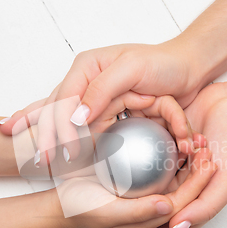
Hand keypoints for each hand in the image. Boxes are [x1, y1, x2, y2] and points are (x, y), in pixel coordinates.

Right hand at [0, 40, 207, 163]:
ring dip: (52, 139)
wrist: (188, 69)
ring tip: (38, 163)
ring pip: (66, 120)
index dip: (60, 128)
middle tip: (39, 163)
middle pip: (58, 111)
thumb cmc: (163, 64)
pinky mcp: (109, 111)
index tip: (65, 153)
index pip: (63, 99)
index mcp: (87, 67)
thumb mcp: (131, 69)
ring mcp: (97, 98)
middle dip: (47, 137)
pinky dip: (71, 139)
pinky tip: (58, 152)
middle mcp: (87, 82)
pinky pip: (86, 127)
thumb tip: (76, 114)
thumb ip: (102, 88)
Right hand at [55, 149, 216, 227]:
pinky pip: (159, 167)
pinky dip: (170, 152)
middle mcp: (153, 208)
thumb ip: (139, 214)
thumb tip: (169, 206)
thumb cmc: (81, 210)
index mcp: (152, 221)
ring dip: (188, 161)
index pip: (184, 203)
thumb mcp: (108, 213)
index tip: (207, 160)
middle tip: (206, 146)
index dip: (199, 182)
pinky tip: (174, 136)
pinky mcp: (137, 182)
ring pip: (175, 177)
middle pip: (184, 189)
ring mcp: (146, 194)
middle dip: (200, 171)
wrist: (61, 202)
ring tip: (196, 138)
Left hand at [95, 82, 226, 227]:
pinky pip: (140, 168)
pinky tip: (105, 176)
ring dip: (119, 207)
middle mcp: (178, 193)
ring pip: (140, 195)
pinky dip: (125, 174)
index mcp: (194, 206)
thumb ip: (205, 208)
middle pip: (147, 219)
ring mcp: (169, 174)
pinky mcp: (161, 155)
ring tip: (94, 212)